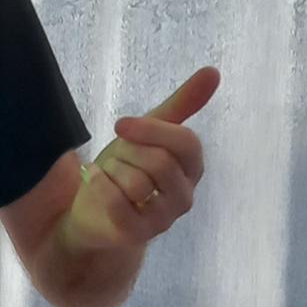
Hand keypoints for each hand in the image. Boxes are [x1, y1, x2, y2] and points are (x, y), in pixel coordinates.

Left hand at [73, 67, 217, 250]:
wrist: (95, 213)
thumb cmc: (126, 169)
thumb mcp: (149, 132)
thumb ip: (181, 104)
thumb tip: (213, 71)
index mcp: (192, 168)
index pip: (186, 143)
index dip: (152, 130)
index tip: (121, 124)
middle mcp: (184, 196)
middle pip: (160, 162)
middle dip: (128, 152)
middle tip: (115, 157)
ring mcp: (163, 220)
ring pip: (137, 182)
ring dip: (111, 170)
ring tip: (107, 174)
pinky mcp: (137, 235)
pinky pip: (119, 204)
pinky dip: (100, 185)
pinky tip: (93, 178)